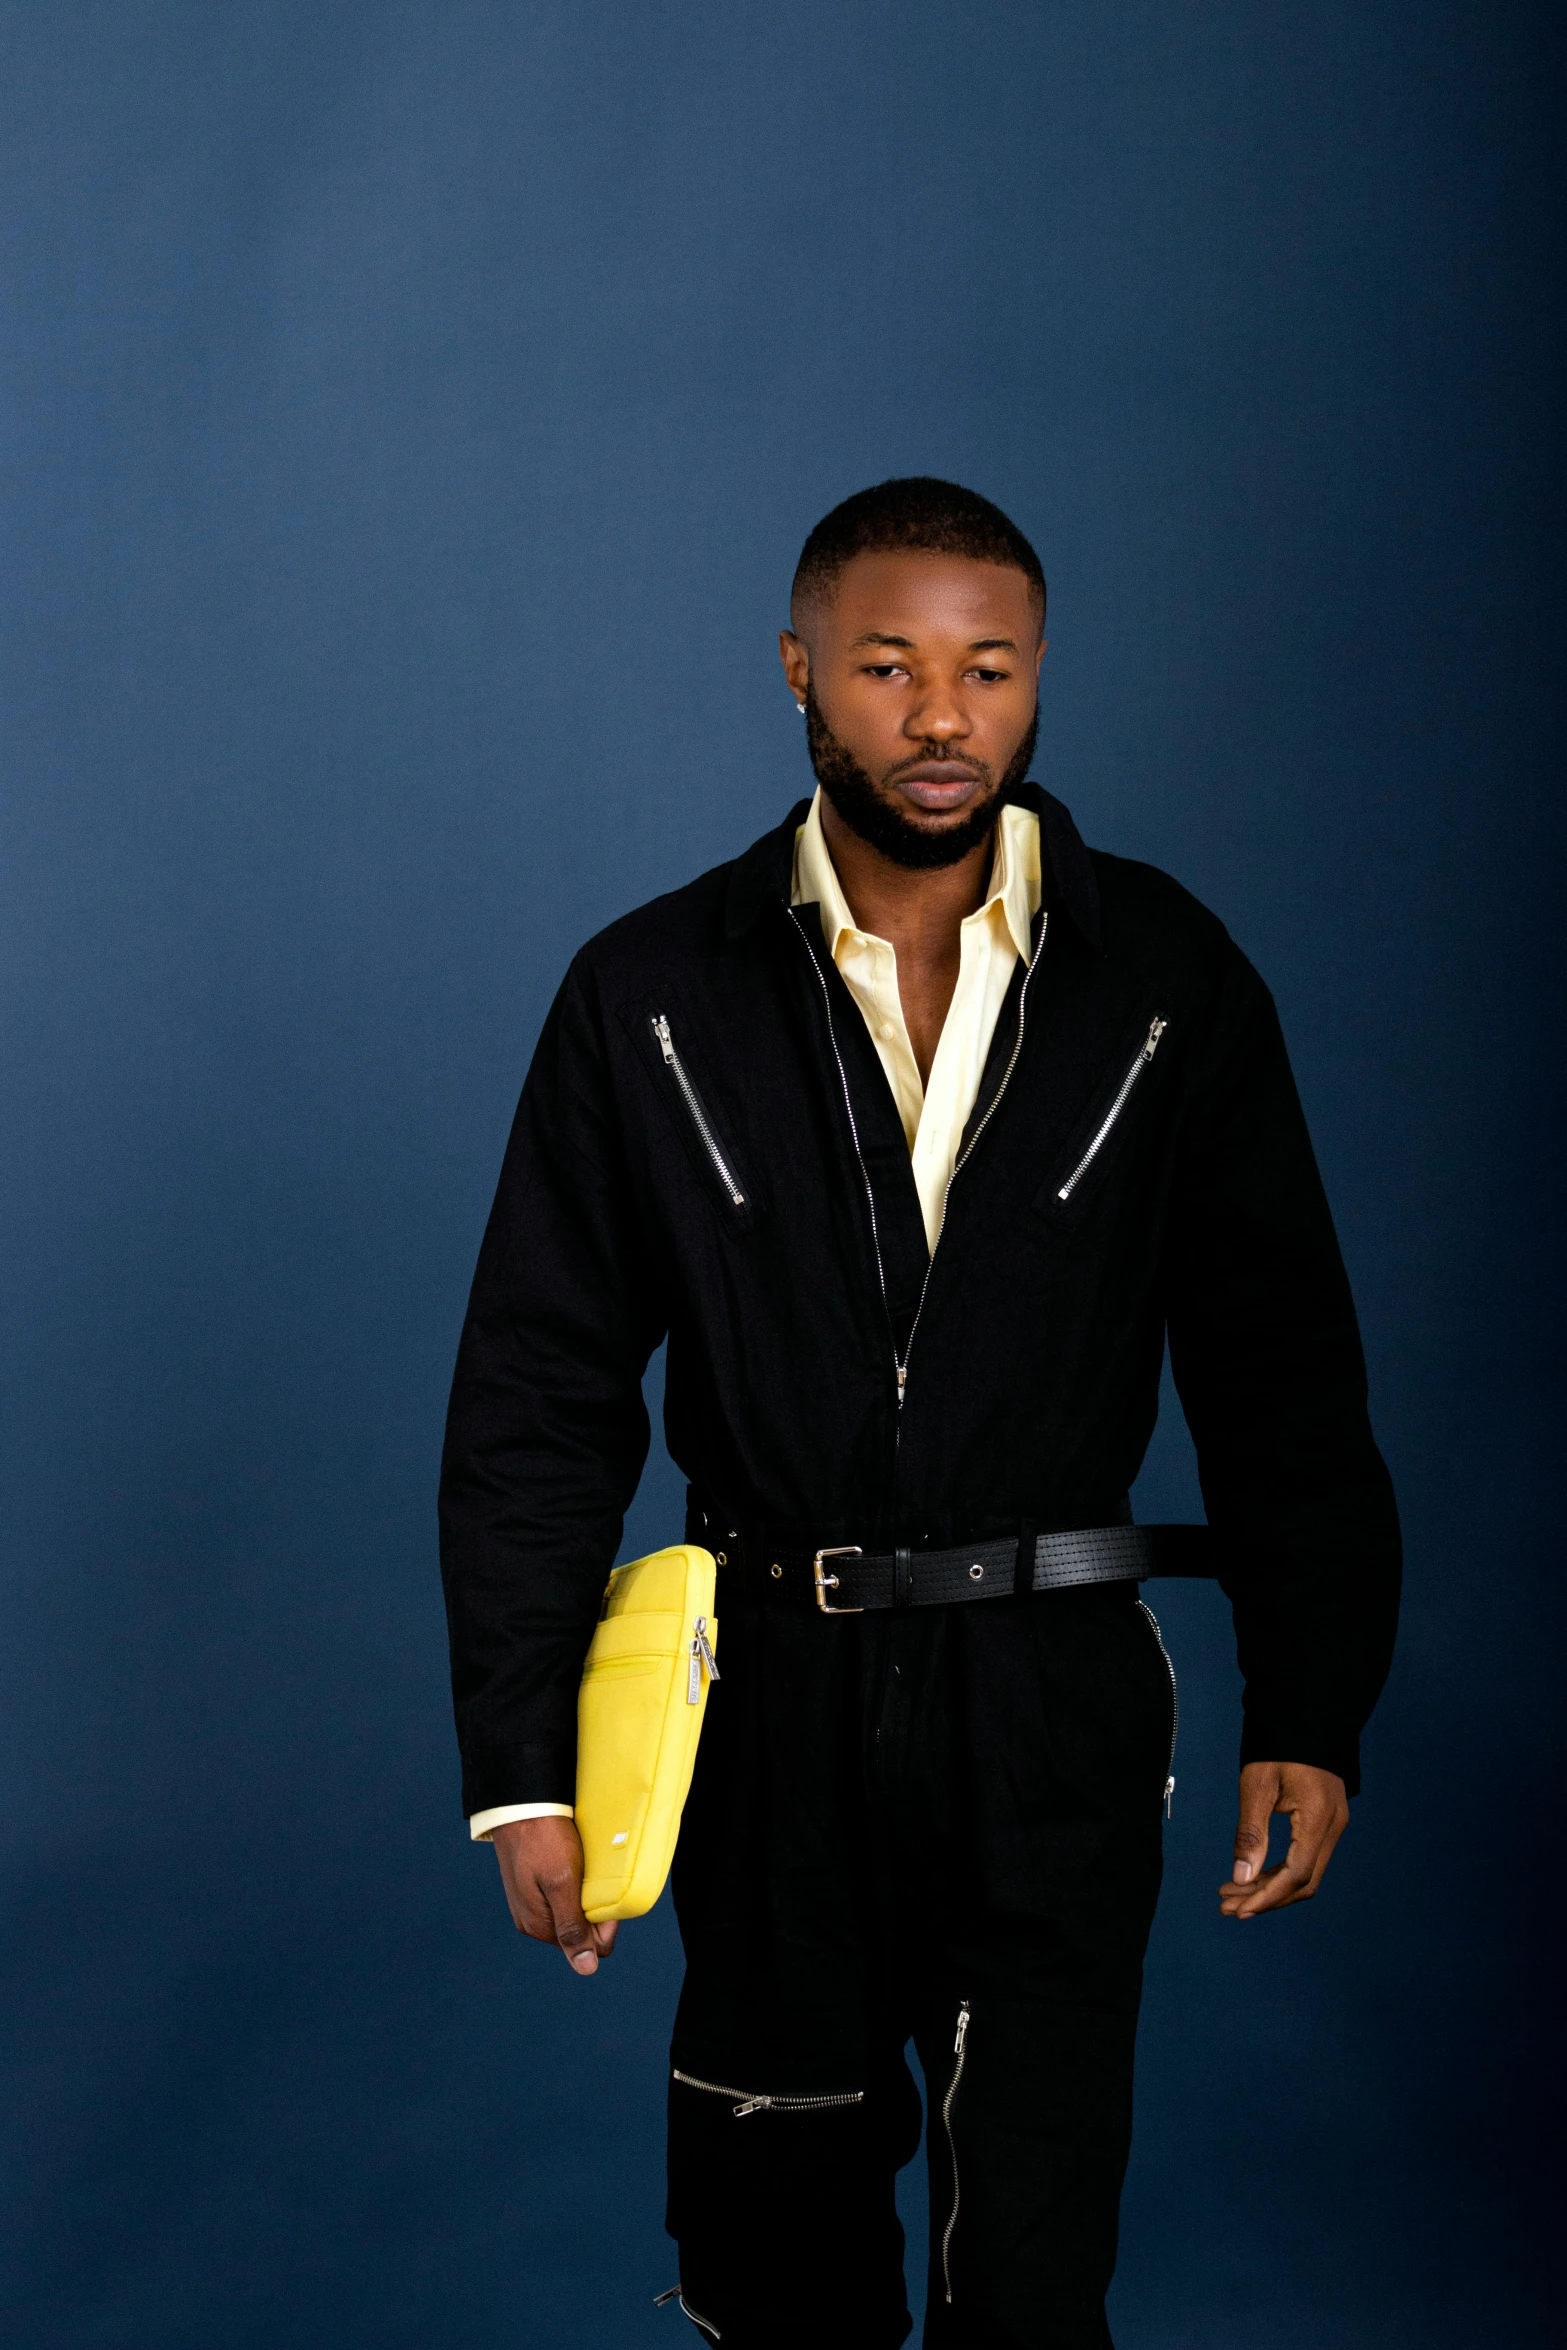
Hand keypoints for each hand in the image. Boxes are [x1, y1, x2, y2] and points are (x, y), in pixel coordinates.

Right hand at [490, 1815, 618, 1974]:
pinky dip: (574, 1885)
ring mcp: (532, 1904)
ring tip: (583, 1868)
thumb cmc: (543, 1840)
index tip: (606, 1892)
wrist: (520, 1803)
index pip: (589, 1947)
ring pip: (573, 1912)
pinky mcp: (533, 1886)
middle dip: (594, 1909)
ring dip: (585, 1896)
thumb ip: (573, 1927)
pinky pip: (563, 1897)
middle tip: (593, 1876)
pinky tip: (574, 1865)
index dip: (605, 1923)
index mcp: (539, 1927)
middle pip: (581, 1930)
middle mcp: (533, 1921)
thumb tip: (586, 1969)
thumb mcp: (562, 1883)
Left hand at [1219, 1760, 1348, 1919]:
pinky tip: (1253, 1876)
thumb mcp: (1257, 1785)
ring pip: (1305, 1872)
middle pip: (1304, 1880)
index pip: (1297, 1874)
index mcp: (1320, 1818)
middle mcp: (1334, 1826)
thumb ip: (1251, 1833)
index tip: (1239, 1909)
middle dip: (1266, 1898)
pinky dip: (1279, 1870)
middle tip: (1227, 1907)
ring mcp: (1334, 1824)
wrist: (1304, 1712)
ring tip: (1232, 1895)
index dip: (1268, 1896)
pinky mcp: (1326, 1820)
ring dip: (1270, 1887)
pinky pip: (1306, 1856)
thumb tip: (1242, 1878)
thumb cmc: (1277, 1744)